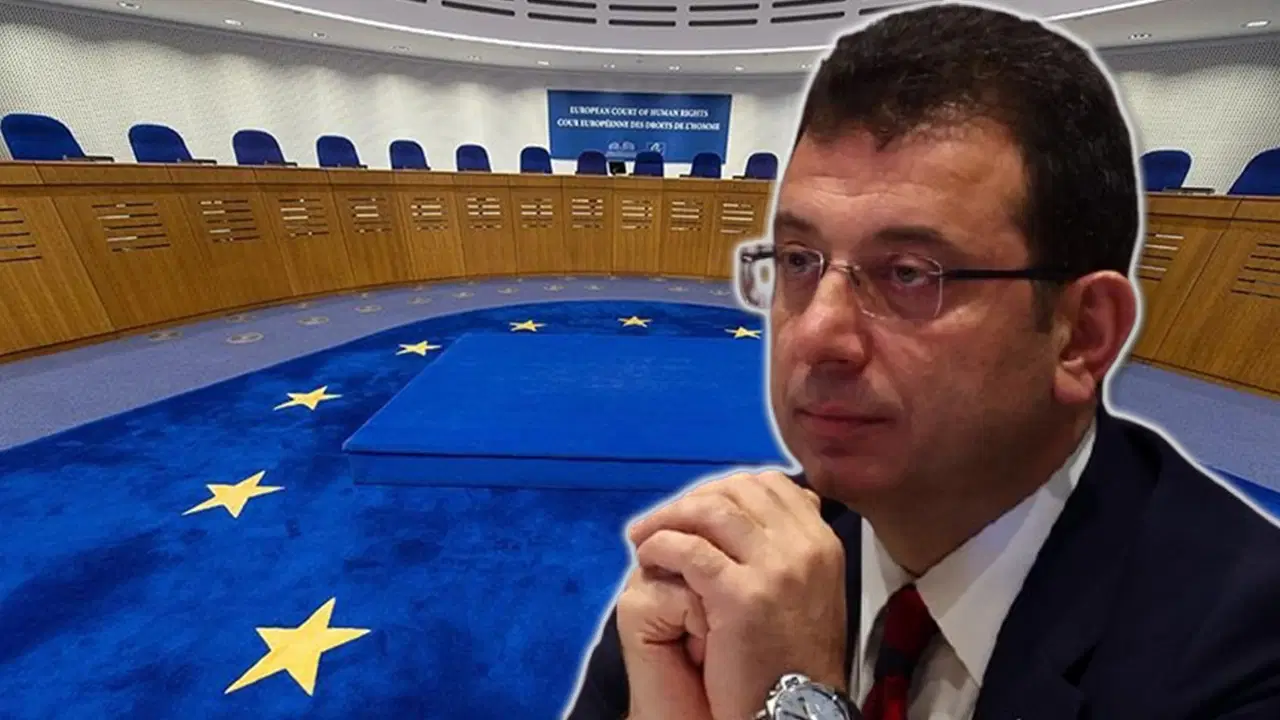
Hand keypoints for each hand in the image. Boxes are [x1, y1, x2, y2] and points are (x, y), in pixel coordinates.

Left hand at [628, 471, 847, 719]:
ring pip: (710, 511)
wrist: (799, 710)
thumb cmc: (796, 656)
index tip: (695, 508)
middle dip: (691, 500)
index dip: (724, 489)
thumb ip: (792, 547)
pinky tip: (648, 557)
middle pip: (737, 491)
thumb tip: (774, 506)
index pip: (769, 484)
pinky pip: (689, 550)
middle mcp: (804, 547)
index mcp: (822, 542)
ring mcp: (776, 569)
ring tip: (644, 536)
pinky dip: (661, 546)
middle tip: (660, 520)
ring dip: (668, 518)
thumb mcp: (812, 590)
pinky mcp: (741, 596)